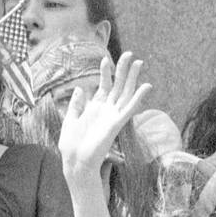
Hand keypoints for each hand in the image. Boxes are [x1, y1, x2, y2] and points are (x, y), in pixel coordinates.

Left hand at [57, 52, 152, 177]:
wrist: (75, 162)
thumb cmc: (71, 145)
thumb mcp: (70, 120)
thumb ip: (76, 105)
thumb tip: (80, 88)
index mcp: (94, 108)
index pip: (103, 86)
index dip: (105, 73)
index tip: (105, 60)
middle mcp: (106, 110)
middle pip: (117, 86)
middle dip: (123, 70)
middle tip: (129, 54)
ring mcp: (112, 116)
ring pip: (125, 93)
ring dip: (132, 78)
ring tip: (139, 63)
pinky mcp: (116, 124)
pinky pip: (129, 109)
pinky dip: (138, 97)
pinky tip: (146, 86)